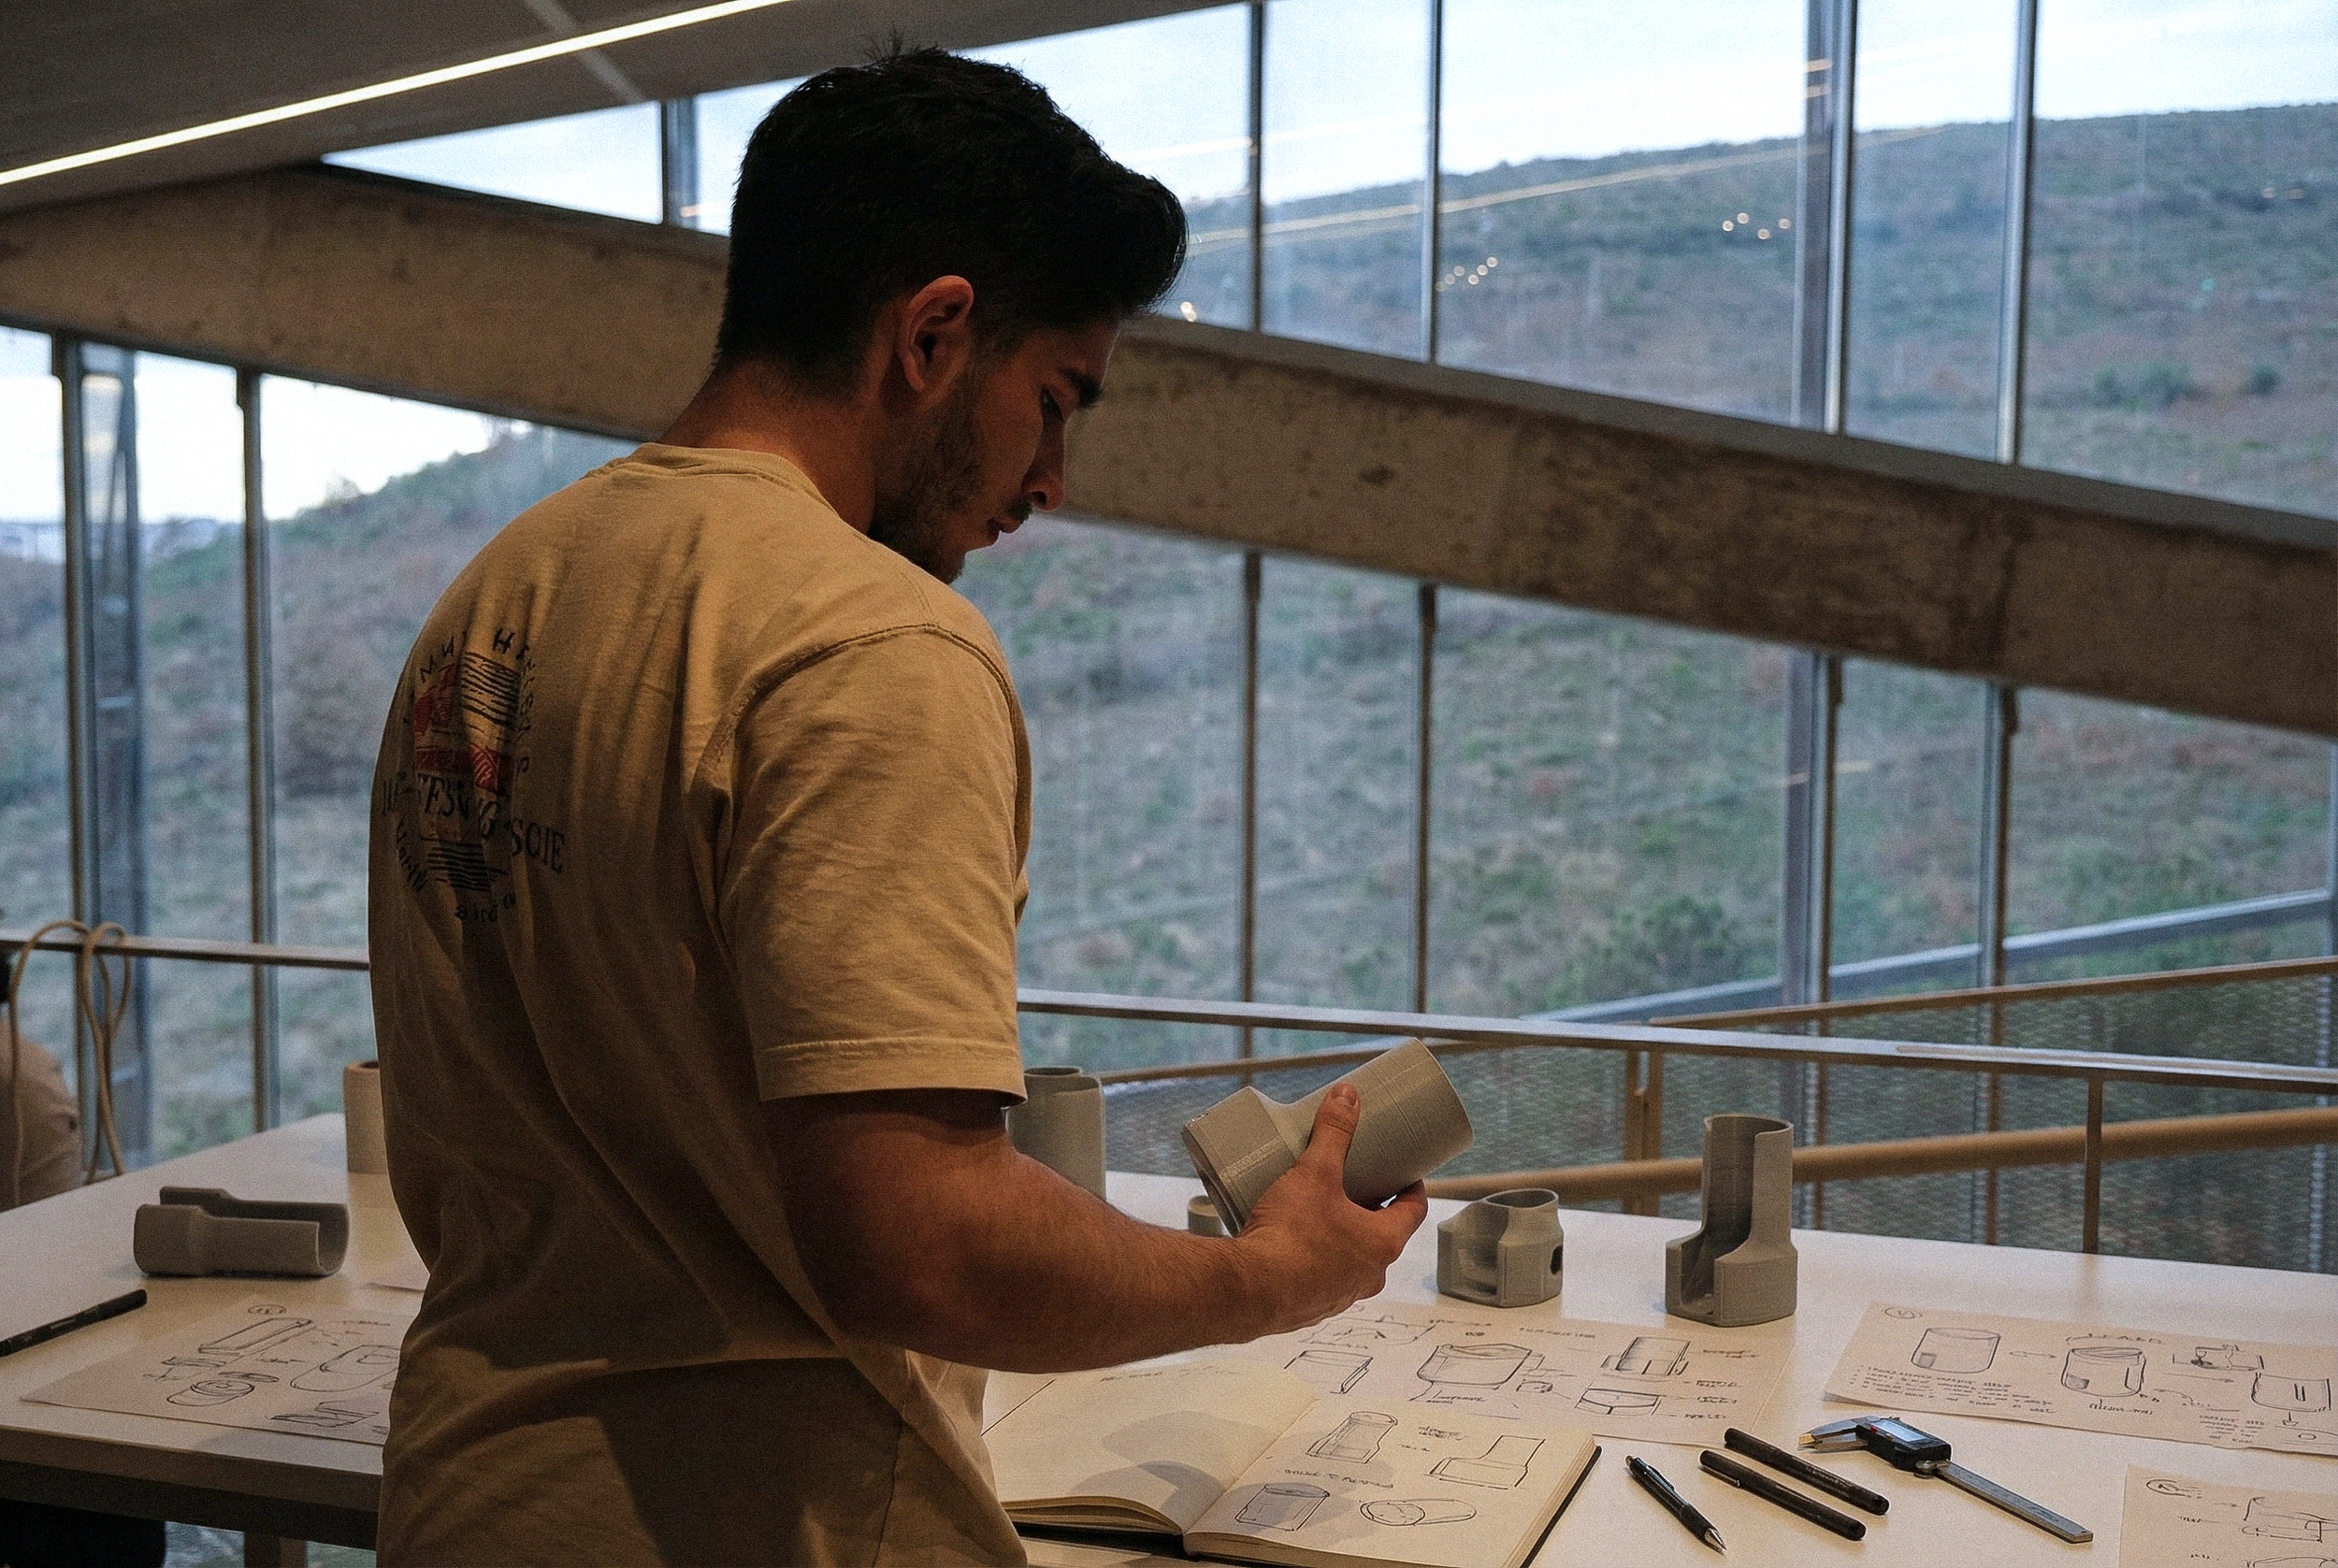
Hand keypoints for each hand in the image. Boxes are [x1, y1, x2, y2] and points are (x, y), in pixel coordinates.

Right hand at [1232, 1083, 1429, 1335]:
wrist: (1248, 1291)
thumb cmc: (1291, 1236)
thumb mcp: (1313, 1174)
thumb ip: (1332, 1133)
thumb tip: (1347, 1095)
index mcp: (1382, 1243)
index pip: (1413, 1212)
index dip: (1412, 1189)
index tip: (1405, 1174)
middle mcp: (1369, 1275)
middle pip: (1382, 1236)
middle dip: (1371, 1210)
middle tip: (1355, 1184)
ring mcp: (1341, 1296)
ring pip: (1352, 1260)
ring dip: (1343, 1238)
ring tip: (1320, 1210)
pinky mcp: (1311, 1307)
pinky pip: (1322, 1279)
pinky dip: (1316, 1260)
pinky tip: (1293, 1245)